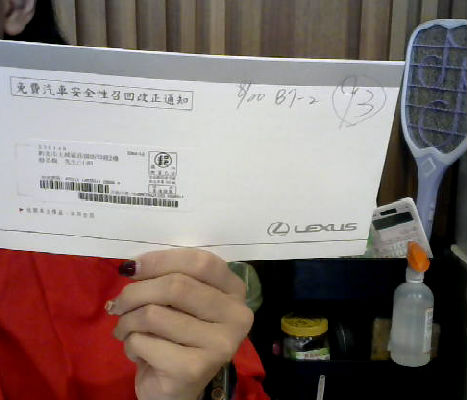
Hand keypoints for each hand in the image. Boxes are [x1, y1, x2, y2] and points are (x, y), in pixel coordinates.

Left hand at [107, 249, 253, 399]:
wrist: (177, 389)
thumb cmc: (177, 334)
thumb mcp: (180, 299)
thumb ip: (168, 277)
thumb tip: (133, 267)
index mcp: (234, 290)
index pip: (201, 262)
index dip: (161, 260)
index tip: (132, 268)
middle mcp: (236, 315)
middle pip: (176, 286)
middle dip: (135, 292)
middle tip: (119, 303)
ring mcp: (218, 344)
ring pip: (154, 314)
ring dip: (127, 320)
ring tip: (126, 329)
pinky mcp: (193, 369)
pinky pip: (144, 341)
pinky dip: (130, 343)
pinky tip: (138, 351)